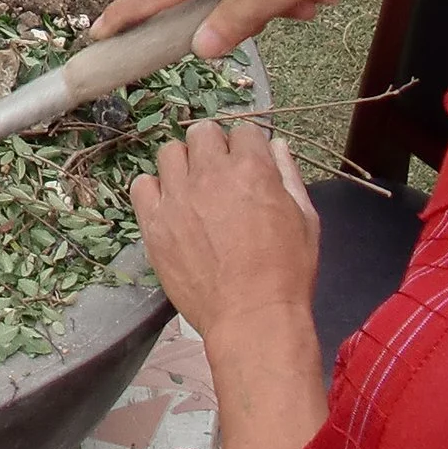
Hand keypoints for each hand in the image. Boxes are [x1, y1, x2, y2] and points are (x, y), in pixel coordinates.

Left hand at [130, 119, 318, 352]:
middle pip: (202, 133)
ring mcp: (177, 197)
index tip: (250, 164)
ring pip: (169, 153)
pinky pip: (142, 185)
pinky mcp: (153, 221)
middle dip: (215, 148)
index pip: (243, 131)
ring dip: (184, 166)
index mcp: (251, 169)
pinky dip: (155, 191)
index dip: (248, 148)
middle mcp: (209, 174)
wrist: (252, 317)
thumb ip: (288, 175)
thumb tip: (275, 145)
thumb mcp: (305, 220)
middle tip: (222, 176)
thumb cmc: (287, 272)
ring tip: (196, 191)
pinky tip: (171, 208)